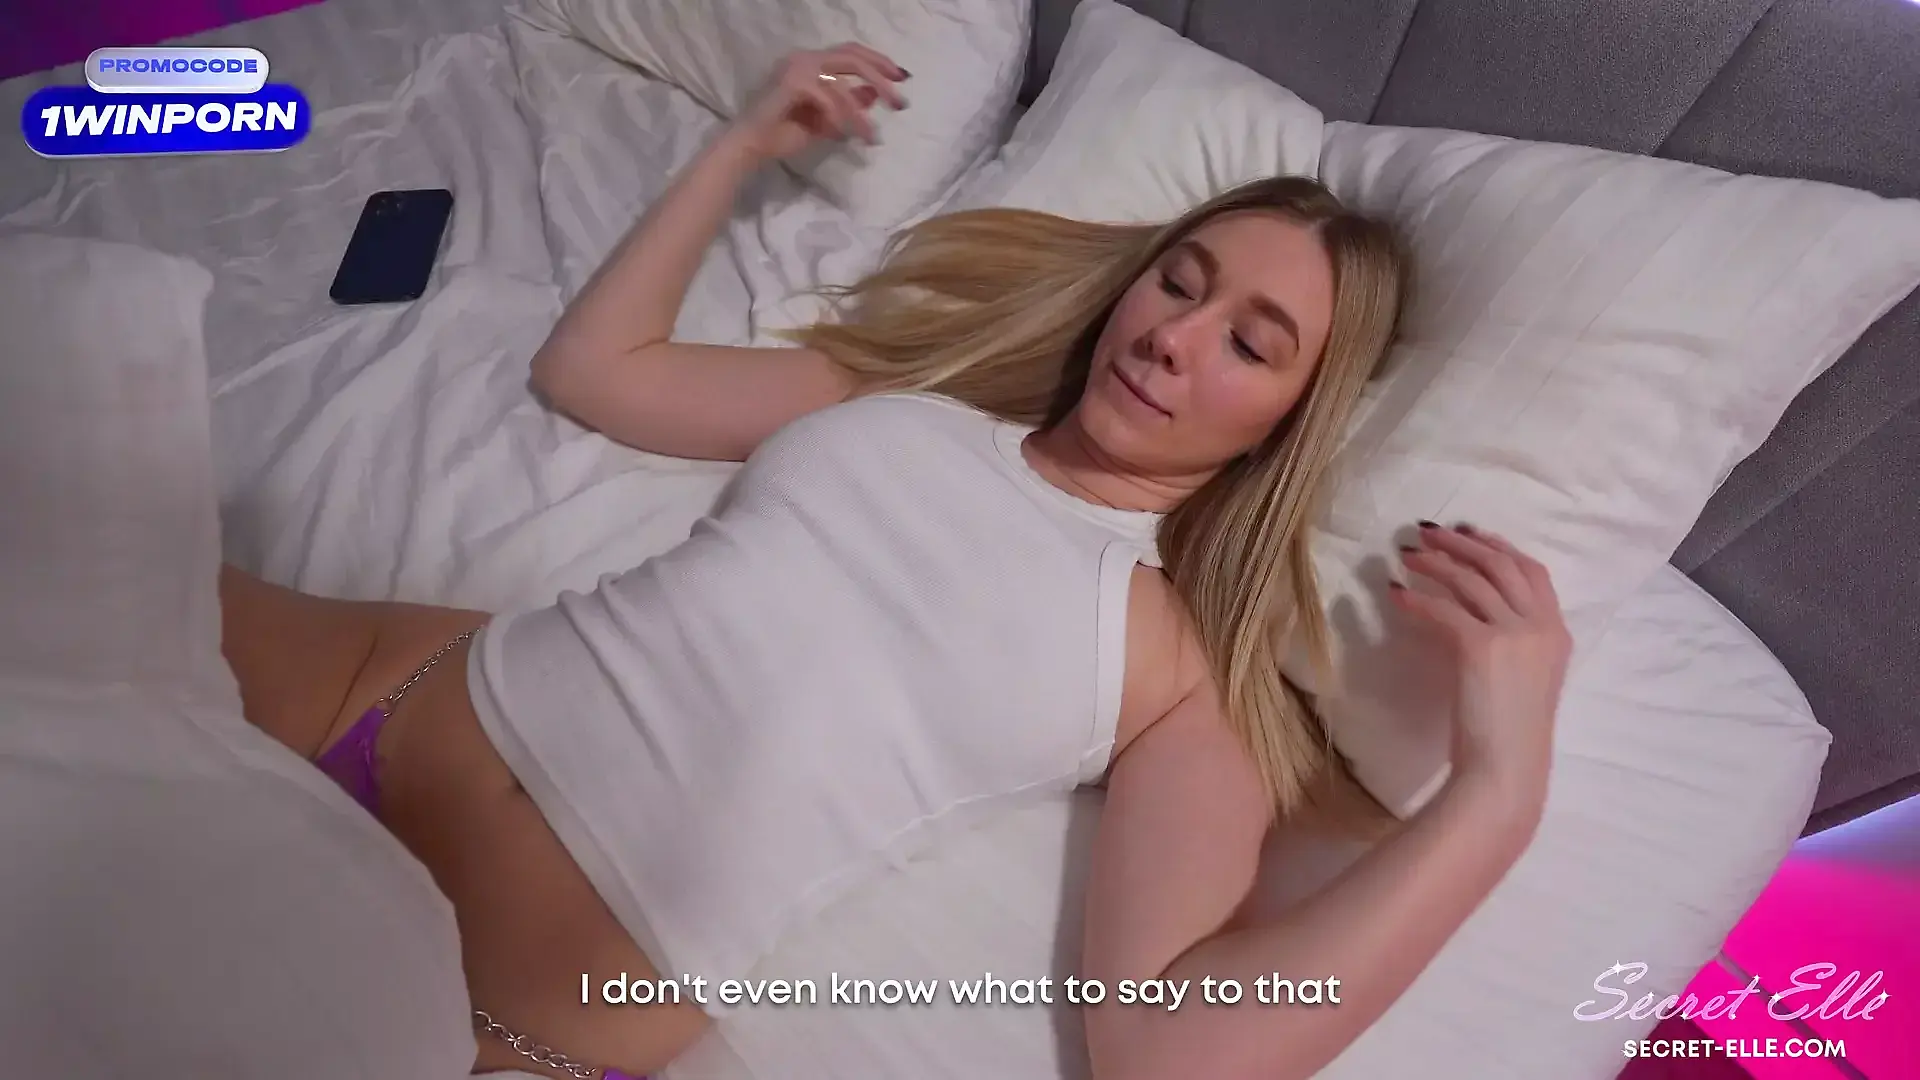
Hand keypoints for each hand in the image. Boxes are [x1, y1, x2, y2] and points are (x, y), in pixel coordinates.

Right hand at [727, 43, 908, 161]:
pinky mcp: (792, 83)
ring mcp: (797, 67)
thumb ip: (848, 104)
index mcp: (811, 64)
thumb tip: (873, 94)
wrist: (750, 147)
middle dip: (881, 77)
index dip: (878, 62)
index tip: (901, 79)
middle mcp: (805, 59)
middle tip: (901, 103)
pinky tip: (840, 136)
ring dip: (861, 114)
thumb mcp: (826, 120)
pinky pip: (829, 98)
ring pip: (843, 82)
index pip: (850, 52)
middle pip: (853, 57)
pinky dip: (839, 119)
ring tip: (873, 138)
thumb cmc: (782, 134)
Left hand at [1389, 522, 1571, 813]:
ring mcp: (1516, 634)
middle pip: (1502, 565)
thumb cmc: (1509, 734)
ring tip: (1407, 556)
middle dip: (1463, 543)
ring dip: (1436, 563)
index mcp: (1557, 633)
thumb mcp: (1523, 678)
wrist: (1507, 769)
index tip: (1470, 534)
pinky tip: (1396, 594)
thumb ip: (1511, 644)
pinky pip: (1444, 610)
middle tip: (1428, 533)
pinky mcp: (1483, 647)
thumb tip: (1470, 616)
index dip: (1499, 547)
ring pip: (1471, 580)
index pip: (1532, 572)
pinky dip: (1417, 599)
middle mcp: (1542, 626)